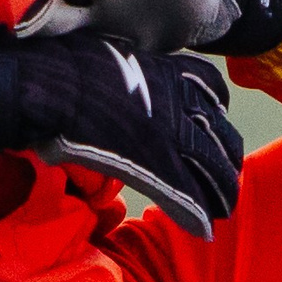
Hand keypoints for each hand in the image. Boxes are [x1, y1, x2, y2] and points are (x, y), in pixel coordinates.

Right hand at [0, 24, 243, 237]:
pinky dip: (196, 212)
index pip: (214, 93)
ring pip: (212, 168)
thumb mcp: (112, 54)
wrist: (54, 85)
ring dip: (220, 190)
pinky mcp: (155, 165)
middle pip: (221, 136)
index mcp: (172, 73)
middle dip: (225, 160)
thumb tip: (120, 69)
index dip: (216, 113)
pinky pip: (186, 193)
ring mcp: (172, 136)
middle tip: (227, 178)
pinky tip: (205, 227)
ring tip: (223, 207)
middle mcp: (182, 104)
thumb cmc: (70, 65)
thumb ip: (129, 69)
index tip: (213, 125)